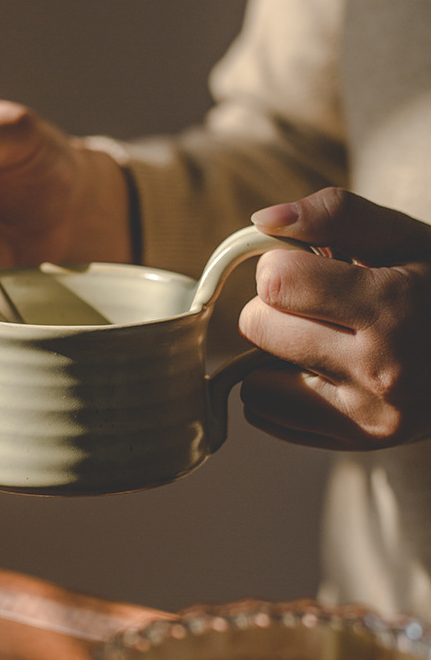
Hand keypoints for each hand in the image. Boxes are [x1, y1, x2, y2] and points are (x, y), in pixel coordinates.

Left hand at [238, 187, 430, 449]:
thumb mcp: (405, 237)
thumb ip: (336, 214)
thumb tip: (263, 219)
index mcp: (395, 307)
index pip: (276, 282)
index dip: (279, 266)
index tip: (306, 269)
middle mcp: (382, 371)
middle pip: (257, 327)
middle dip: (274, 308)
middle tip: (316, 306)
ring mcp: (370, 418)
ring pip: (255, 379)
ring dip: (273, 355)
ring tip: (321, 340)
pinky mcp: (356, 444)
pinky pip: (265, 414)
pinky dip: (279, 390)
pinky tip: (321, 372)